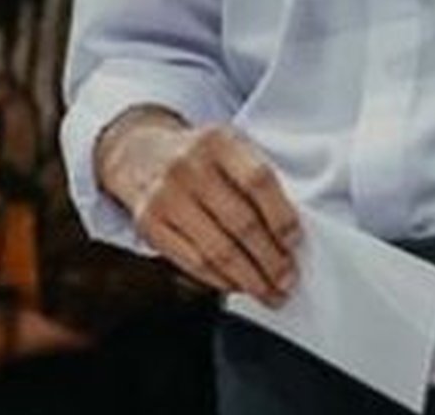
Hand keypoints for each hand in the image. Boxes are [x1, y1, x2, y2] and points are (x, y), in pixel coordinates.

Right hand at [96, 108, 300, 307]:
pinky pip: (192, 263)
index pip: (258, 181)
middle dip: (271, 259)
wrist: (138, 152)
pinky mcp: (148, 225)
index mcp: (217, 141)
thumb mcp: (228, 146)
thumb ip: (255, 175)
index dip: (281, 216)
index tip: (296, 243)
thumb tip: (291, 233)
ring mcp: (164, 197)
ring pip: (217, 251)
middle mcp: (187, 167)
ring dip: (250, 279)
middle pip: (240, 222)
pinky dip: (221, 281)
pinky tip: (239, 286)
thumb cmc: (199, 156)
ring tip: (270, 293)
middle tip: (288, 280)